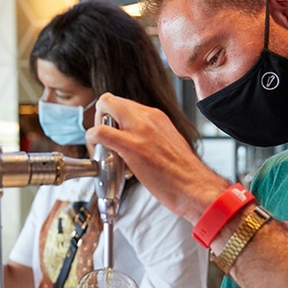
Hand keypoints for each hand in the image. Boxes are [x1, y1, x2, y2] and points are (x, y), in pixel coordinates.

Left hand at [87, 93, 227, 223]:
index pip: (125, 104)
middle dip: (100, 116)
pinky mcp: (132, 146)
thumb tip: (134, 141)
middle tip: (103, 139)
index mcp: (157, 117)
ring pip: (104, 106)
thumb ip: (150, 137)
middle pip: (111, 99)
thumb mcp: (167, 144)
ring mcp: (140, 129)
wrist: (195, 187)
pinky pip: (100, 132)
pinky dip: (92, 138)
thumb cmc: (183, 174)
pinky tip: (97, 149)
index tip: (113, 132)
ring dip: (97, 126)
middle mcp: (149, 117)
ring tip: (105, 149)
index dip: (113, 117)